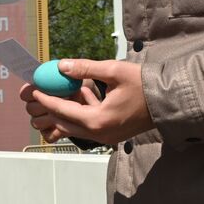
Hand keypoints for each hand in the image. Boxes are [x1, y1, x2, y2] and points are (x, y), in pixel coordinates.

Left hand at [19, 59, 153, 145]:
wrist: (169, 101)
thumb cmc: (144, 85)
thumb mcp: (114, 71)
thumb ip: (85, 69)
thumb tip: (61, 66)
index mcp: (97, 121)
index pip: (62, 110)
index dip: (45, 99)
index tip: (33, 90)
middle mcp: (99, 133)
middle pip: (64, 123)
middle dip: (49, 108)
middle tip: (38, 93)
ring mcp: (106, 137)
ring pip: (74, 127)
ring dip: (64, 111)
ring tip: (57, 93)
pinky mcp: (112, 134)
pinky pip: (88, 126)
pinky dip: (81, 112)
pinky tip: (83, 93)